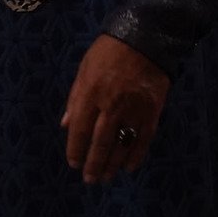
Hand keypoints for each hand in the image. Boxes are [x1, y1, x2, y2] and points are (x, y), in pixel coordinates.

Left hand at [61, 34, 169, 184]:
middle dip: (93, 163)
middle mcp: (111, 104)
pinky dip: (135, 155)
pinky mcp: (152, 111)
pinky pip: (143, 139)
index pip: (80, 129)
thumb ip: (75, 98)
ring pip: (121, 144)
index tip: (73, 163)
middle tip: (89, 178)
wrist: (146, 38)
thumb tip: (65, 125)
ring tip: (106, 177)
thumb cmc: (109, 51)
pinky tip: (128, 167)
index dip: (75, 149)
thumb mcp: (84, 69)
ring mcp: (134, 109)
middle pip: (100, 142)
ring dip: (112, 164)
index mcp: (91, 92)